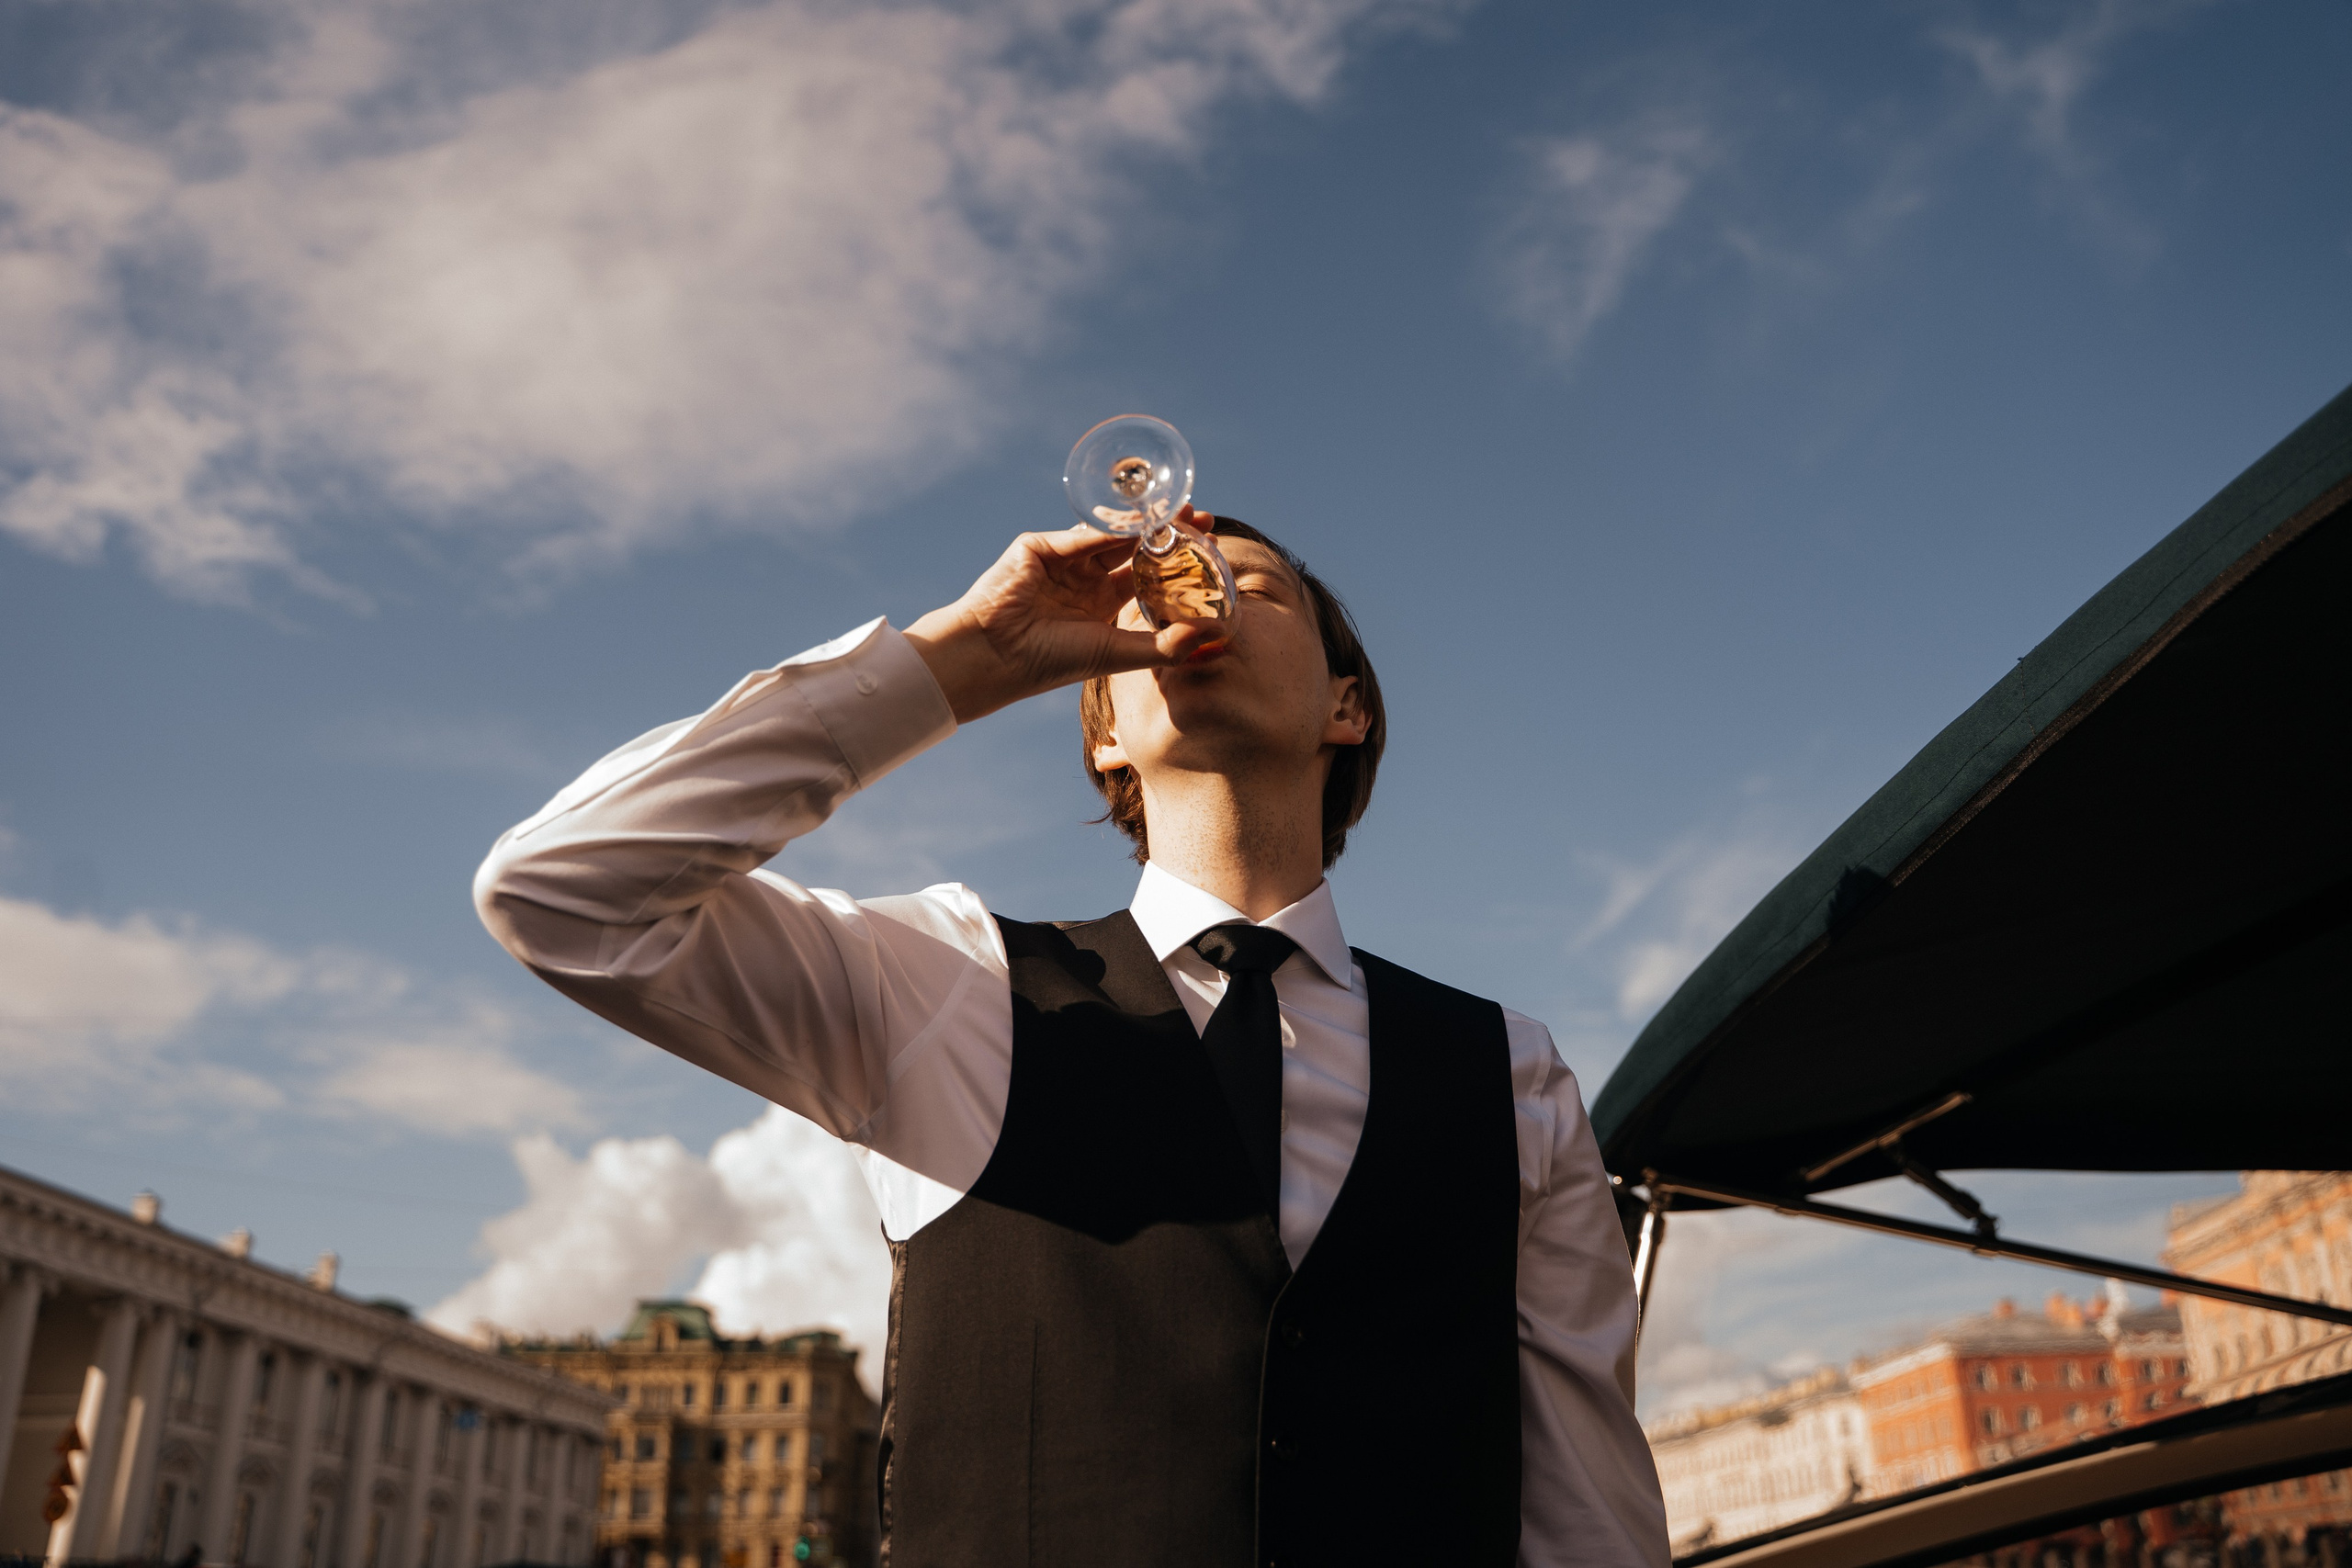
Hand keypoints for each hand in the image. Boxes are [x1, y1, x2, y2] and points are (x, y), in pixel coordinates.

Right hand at [903, 512, 1223, 722]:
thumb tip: (1214, 634)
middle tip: (1202, 517)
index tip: (1211, 547)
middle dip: (1167, 534)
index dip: (1177, 563)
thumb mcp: (1116, 653)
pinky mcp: (1039, 547)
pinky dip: (1109, 529)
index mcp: (1103, 608)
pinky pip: (1080, 535)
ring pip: (1111, 536)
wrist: (995, 655)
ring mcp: (1062, 562)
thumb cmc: (1050, 663)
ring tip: (1180, 512)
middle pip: (1134, 550)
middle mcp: (1085, 582)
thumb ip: (1164, 645)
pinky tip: (1140, 524)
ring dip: (1145, 524)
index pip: (1148, 578)